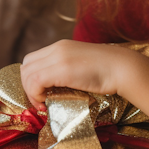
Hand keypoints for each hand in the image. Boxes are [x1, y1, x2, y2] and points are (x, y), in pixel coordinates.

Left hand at [20, 40, 135, 110]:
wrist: (123, 68)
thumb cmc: (108, 71)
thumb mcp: (81, 65)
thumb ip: (67, 69)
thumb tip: (56, 85)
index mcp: (61, 46)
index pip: (32, 60)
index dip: (31, 78)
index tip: (41, 93)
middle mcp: (56, 48)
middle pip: (26, 66)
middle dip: (28, 85)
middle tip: (40, 99)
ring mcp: (58, 57)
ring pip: (27, 74)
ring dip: (31, 92)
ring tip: (44, 102)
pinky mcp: (62, 69)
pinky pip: (35, 82)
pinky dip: (35, 94)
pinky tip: (46, 102)